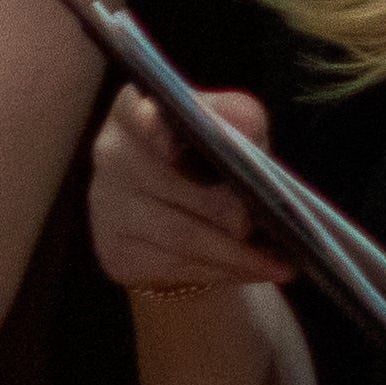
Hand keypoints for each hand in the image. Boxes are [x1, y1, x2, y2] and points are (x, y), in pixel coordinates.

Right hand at [87, 74, 289, 295]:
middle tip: (263, 226)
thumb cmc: (206, 158)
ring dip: (234, 254)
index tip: (173, 146)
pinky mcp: (116, 254)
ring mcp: (108, 208)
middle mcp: (112, 156)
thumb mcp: (228, 127)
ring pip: (179, 237)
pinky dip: (221, 271)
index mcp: (134, 112)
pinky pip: (176, 267)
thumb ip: (239, 118)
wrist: (177, 211)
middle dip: (223, 209)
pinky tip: (250, 270)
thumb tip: (247, 128)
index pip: (134, 113)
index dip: (153, 129)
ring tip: (277, 264)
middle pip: (171, 186)